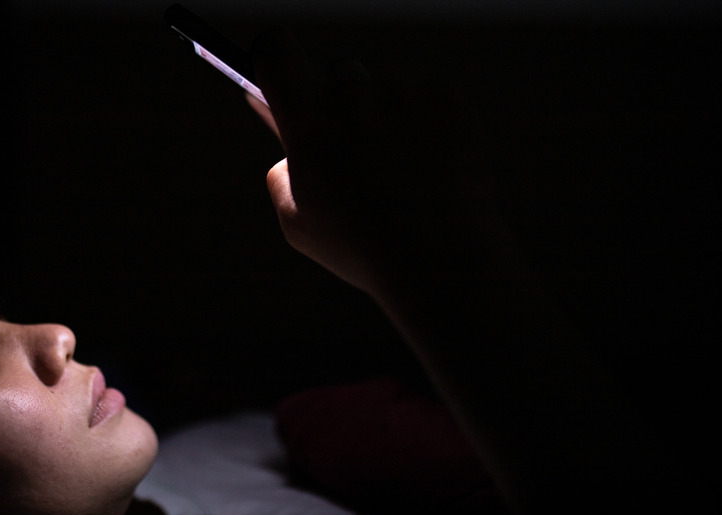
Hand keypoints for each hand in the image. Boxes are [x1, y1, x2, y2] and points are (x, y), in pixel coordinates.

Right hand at [248, 28, 519, 303]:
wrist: (441, 260)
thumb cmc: (362, 248)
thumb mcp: (297, 222)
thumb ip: (281, 174)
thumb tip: (289, 149)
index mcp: (309, 118)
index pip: (275, 48)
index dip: (272, 56)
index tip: (278, 71)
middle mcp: (355, 92)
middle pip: (339, 74)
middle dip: (342, 104)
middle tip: (354, 150)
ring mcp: (405, 91)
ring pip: (387, 90)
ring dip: (388, 117)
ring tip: (401, 174)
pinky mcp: (448, 97)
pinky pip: (427, 99)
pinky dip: (427, 125)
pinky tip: (430, 168)